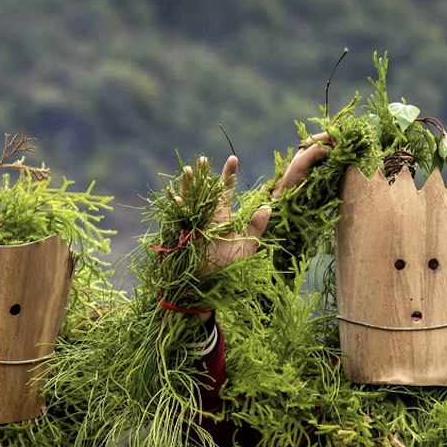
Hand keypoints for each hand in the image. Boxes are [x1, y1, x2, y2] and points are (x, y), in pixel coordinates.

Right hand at [187, 135, 330, 272]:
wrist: (214, 288)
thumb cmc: (230, 269)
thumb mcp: (247, 247)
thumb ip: (255, 227)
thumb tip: (268, 208)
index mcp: (223, 219)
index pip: (225, 193)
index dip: (228, 176)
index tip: (233, 158)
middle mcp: (208, 219)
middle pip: (205, 193)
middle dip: (203, 176)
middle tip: (203, 159)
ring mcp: (195, 226)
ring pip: (191, 202)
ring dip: (189, 187)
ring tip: (189, 170)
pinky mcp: (184, 237)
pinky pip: (181, 220)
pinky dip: (179, 209)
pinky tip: (178, 198)